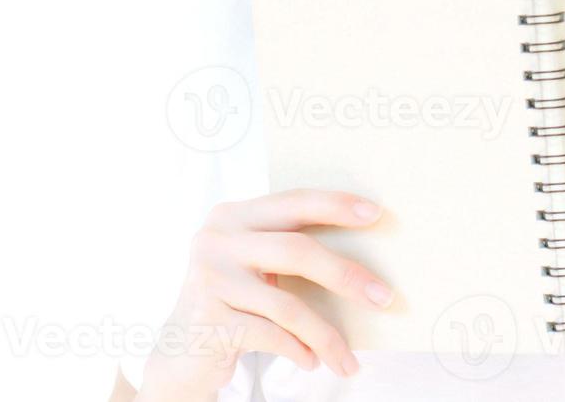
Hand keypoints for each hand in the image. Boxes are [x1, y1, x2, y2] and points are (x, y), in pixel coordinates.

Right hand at [136, 189, 392, 400]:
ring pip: (287, 305)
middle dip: (346, 276)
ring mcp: (209, 279)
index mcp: (233, 215)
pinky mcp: (208, 319)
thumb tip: (362, 258)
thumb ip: (287, 248)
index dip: (336, 205)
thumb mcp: (253, 265)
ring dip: (327, 336)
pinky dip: (299, 351)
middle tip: (384, 298)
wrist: (180, 351)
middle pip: (296, 250)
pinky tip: (313, 362)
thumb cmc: (233, 302)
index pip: (293, 202)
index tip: (376, 214)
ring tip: (348, 360)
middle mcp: (217, 239)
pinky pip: (271, 336)